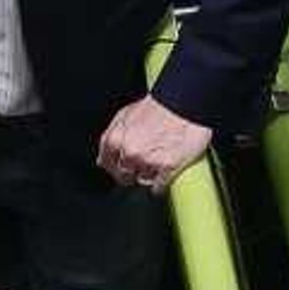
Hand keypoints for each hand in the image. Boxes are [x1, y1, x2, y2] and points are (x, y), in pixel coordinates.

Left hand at [96, 96, 212, 194]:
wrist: (185, 102)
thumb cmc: (158, 105)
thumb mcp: (126, 114)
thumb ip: (112, 137)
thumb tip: (103, 158)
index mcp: (116, 139)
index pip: (106, 164)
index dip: (115, 164)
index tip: (122, 165)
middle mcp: (130, 152)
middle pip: (123, 176)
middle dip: (132, 171)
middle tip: (144, 161)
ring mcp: (148, 162)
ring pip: (142, 181)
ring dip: (149, 175)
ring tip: (158, 159)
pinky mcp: (167, 169)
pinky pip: (158, 187)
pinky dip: (162, 182)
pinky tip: (166, 170)